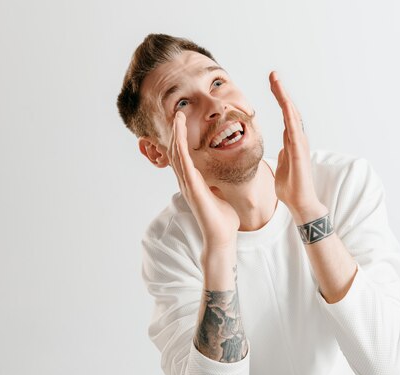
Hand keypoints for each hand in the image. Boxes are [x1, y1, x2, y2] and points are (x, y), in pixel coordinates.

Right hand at [168, 111, 239, 247]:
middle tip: (177, 113)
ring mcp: (187, 185)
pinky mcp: (192, 188)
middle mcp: (187, 181)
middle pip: (176, 151)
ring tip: (177, 117)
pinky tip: (180, 135)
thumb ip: (216, 184)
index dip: (182, 138)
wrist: (222, 237)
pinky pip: (183, 164)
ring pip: (177, 154)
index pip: (183, 155)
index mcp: (193, 181)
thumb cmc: (223, 219)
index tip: (184, 122)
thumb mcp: (220, 195)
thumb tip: (221, 176)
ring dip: (176, 134)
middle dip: (176, 131)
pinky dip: (180, 148)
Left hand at [269, 71, 322, 217]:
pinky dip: (289, 115)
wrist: (300, 203)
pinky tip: (284, 104)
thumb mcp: (282, 166)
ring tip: (276, 81)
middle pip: (289, 110)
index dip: (279, 98)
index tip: (272, 83)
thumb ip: (283, 154)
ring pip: (292, 115)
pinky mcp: (299, 152)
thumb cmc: (291, 187)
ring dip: (284, 98)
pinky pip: (293, 130)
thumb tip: (282, 147)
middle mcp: (297, 139)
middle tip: (273, 74)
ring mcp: (299, 144)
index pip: (285, 115)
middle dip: (281, 91)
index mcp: (291, 141)